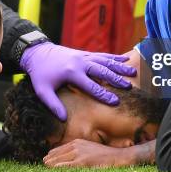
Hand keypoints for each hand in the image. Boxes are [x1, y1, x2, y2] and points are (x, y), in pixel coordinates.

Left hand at [20, 42, 135, 120]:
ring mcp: (84, 56)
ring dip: (119, 67)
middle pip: (102, 71)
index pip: (91, 86)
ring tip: (133, 72)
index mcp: (72, 73)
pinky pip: (102, 55)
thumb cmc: (40, 74)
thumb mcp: (42, 90)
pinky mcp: (85, 53)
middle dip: (116, 79)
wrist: (37, 52)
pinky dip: (114, 57)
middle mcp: (81, 63)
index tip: (115, 102)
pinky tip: (126, 59)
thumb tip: (63, 119)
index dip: (104, 95)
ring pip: (105, 61)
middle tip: (129, 86)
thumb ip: (53, 105)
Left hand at [43, 139, 139, 167]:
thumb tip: (67, 157)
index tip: (47, 159)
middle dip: (50, 159)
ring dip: (51, 163)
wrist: (117, 156)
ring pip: (60, 159)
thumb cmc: (104, 155)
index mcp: (77, 142)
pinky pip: (66, 165)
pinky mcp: (82, 161)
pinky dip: (58, 167)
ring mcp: (79, 153)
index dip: (52, 154)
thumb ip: (79, 151)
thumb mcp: (89, 149)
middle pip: (58, 153)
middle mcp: (76, 145)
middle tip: (43, 164)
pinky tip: (52, 169)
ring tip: (45, 166)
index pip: (60, 148)